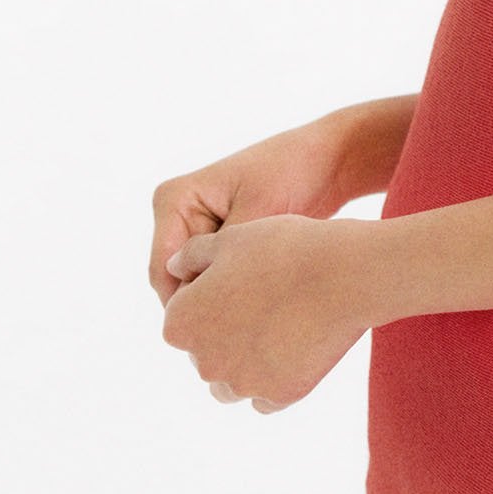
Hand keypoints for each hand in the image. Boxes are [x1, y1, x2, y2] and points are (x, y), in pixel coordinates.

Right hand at [148, 118, 354, 312]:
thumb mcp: (257, 213)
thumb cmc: (294, 173)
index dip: (187, 308)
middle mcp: (178, 216)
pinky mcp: (221, 244)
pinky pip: (219, 282)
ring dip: (225, 304)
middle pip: (177, 284)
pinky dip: (238, 295)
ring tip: (260, 316)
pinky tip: (266, 305)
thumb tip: (199, 300)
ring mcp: (198, 230)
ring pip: (200, 288)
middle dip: (208, 309)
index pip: (163, 271)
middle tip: (245, 332)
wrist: (329, 160)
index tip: (224, 333)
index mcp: (173, 200)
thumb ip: (223, 256)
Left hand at [160, 212, 369, 413]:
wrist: (343, 274)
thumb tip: (173, 270)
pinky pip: (266, 397)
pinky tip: (294, 347)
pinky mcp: (279, 396)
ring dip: (244, 363)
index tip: (239, 280)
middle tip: (264, 299)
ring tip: (277, 327)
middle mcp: (204, 362)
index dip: (208, 296)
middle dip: (225, 333)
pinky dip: (274, 378)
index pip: (182, 317)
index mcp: (181, 324)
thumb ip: (191, 257)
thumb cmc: (283, 249)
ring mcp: (242, 384)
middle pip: (206, 353)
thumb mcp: (230, 239)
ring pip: (231, 382)